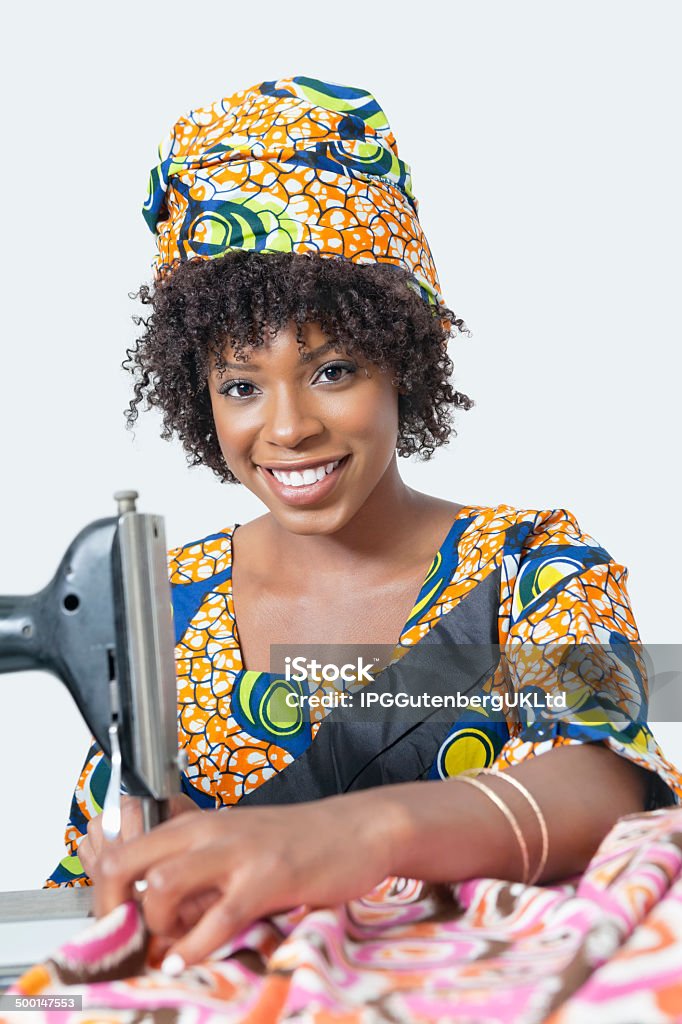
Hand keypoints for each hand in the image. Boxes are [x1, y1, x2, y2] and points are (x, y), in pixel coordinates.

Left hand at [93, 792, 399, 968]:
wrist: (357, 828)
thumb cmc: (298, 841)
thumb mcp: (238, 848)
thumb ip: (200, 876)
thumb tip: (162, 918)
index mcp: (197, 824)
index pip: (124, 849)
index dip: (106, 893)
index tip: (114, 924)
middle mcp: (208, 832)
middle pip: (127, 863)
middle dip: (114, 911)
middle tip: (127, 941)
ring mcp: (237, 853)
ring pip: (163, 887)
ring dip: (157, 926)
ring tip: (169, 945)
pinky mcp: (267, 878)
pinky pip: (216, 919)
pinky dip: (193, 948)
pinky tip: (186, 960)